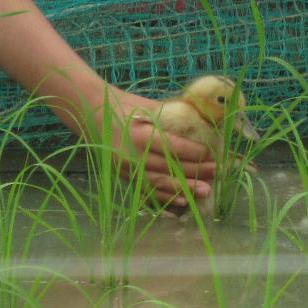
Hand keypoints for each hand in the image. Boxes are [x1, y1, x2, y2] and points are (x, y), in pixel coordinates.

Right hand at [101, 88, 214, 209]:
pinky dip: (165, 197)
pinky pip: (147, 191)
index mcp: (140, 135)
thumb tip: (207, 125)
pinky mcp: (124, 176)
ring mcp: (127, 169)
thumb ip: (175, 117)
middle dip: (196, 172)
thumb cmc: (124, 106)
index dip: (195, 153)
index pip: (173, 148)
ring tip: (206, 191)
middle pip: (169, 168)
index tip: (214, 154)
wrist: (90, 113)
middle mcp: (132, 155)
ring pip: (159, 184)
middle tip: (217, 173)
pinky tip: (182, 201)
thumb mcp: (149, 106)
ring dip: (184, 189)